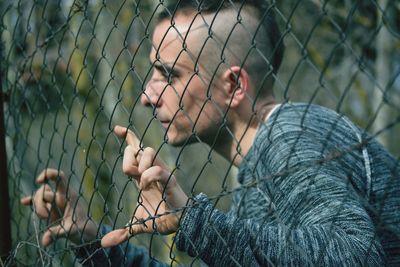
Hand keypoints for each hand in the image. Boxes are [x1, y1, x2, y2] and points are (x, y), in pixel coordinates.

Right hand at [21, 169, 96, 246]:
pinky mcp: (51, 208)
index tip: (39, 181)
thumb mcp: (71, 231)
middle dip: (40, 204)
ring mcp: (56, 202)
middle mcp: (61, 196)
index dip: (48, 174)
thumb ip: (58, 234)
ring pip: (40, 198)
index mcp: (68, 196)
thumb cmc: (82, 229)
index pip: (59, 177)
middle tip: (47, 218)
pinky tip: (24, 202)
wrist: (86, 232)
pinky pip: (39, 202)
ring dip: (39, 208)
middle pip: (44, 191)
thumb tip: (44, 242)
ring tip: (46, 219)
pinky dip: (31, 202)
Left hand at [101, 125, 187, 247]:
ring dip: (140, 164)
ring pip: (149, 151)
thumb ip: (122, 231)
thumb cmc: (161, 218)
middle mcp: (151, 170)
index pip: (135, 149)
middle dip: (128, 156)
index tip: (117, 128)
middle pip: (137, 147)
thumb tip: (103, 243)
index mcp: (143, 175)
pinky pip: (157, 169)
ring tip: (139, 180)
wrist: (179, 224)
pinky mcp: (170, 180)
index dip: (127, 137)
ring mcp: (161, 173)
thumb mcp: (137, 223)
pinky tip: (144, 187)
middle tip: (130, 174)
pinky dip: (148, 177)